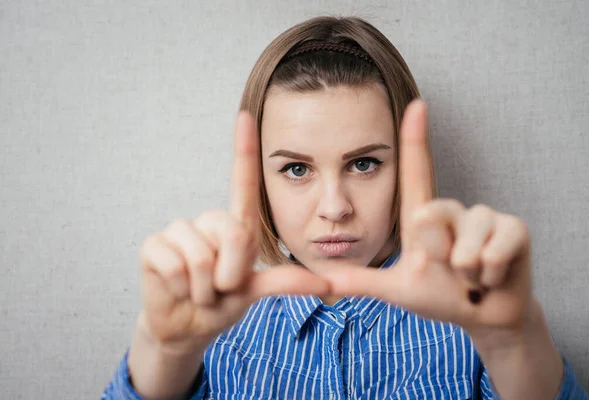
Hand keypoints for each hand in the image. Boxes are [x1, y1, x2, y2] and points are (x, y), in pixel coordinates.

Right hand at [138, 112, 328, 351]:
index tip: (247, 114)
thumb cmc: (223, 304)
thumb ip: (285, 282)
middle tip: (220, 290)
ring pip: (202, 257)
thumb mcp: (255, 291)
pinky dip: (182, 289)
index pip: (242, 183)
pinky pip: (175, 265)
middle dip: (230, 277)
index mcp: (235, 226)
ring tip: (199, 292)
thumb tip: (326, 282)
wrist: (187, 327)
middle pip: (233, 235)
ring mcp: (179, 231)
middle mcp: (207, 221)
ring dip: (206, 289)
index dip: (244, 150)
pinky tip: (177, 290)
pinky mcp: (153, 246)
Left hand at [324, 100, 533, 335]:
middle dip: (439, 257)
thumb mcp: (396, 290)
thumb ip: (360, 282)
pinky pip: (496, 252)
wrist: (483, 318)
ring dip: (466, 273)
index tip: (415, 103)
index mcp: (424, 217)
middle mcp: (454, 210)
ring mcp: (486, 217)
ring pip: (467, 243)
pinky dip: (491, 275)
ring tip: (471, 279)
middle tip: (449, 273)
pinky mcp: (515, 229)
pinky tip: (492, 278)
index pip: (416, 172)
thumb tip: (320, 281)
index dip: (415, 139)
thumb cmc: (437, 296)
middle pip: (435, 215)